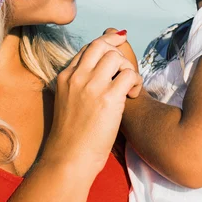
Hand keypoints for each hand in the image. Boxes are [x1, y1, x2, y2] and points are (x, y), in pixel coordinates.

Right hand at [42, 31, 141, 178]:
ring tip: (129, 86)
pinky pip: (129, 75)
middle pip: (101, 45)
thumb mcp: (67, 102)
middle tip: (127, 64)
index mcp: (66, 77)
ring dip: (128, 68)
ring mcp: (92, 85)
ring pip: (116, 57)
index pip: (87, 49)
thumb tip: (100, 75)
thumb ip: (79, 85)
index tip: (118, 42)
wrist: (68, 158)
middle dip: (118, 49)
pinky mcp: (108, 98)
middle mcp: (77, 76)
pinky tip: (133, 95)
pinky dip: (136, 82)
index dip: (105, 43)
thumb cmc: (70, 137)